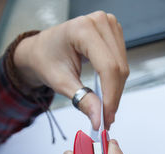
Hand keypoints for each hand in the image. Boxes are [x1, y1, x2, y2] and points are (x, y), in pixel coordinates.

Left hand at [14, 11, 128, 129]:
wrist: (42, 50)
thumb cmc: (46, 59)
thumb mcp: (60, 82)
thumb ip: (82, 99)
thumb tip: (98, 118)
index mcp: (82, 29)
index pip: (107, 66)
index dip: (110, 95)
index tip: (106, 117)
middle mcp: (99, 22)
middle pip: (118, 68)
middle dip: (113, 97)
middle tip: (105, 119)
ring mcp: (108, 27)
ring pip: (122, 67)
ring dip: (116, 92)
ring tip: (105, 110)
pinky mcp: (112, 35)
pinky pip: (121, 63)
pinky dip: (115, 83)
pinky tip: (107, 94)